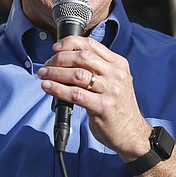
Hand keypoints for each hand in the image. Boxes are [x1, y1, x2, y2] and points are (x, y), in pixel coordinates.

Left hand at [38, 36, 149, 157]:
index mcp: (118, 65)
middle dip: (59, 58)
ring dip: (55, 72)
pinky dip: (58, 89)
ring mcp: (111, 90)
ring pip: (77, 74)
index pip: (92, 45)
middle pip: (82, 57)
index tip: (56, 48)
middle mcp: (116, 75)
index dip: (70, 43)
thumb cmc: (118, 108)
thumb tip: (68, 60)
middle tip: (47, 65)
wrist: (132, 133)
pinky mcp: (103, 106)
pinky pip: (75, 94)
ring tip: (44, 74)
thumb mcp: (115, 82)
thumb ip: (99, 70)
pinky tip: (48, 87)